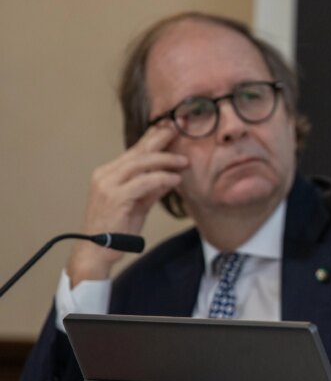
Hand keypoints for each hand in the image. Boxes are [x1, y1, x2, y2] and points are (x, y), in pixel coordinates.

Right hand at [67, 123, 186, 284]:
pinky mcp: (115, 197)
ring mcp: (108, 185)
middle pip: (137, 152)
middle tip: (179, 133)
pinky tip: (175, 180)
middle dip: (160, 140)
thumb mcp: (138, 204)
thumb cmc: (117, 229)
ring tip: (184, 161)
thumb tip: (170, 177)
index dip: (152, 139)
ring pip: (140, 163)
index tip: (170, 129)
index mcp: (108, 173)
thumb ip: (151, 189)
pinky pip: (143, 182)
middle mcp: (105, 175)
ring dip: (165, 160)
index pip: (133, 151)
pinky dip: (161, 178)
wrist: (98, 250)